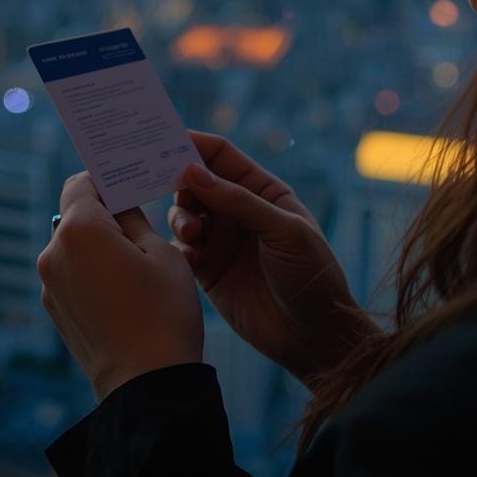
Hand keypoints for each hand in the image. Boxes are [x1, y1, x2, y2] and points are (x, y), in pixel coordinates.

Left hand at [38, 171, 204, 402]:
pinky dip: (92, 273)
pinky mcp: (54, 311)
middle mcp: (53, 253)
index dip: (105, 179)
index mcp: (80, 229)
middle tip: (141, 222)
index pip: (82, 182)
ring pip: (74, 247)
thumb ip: (133, 218)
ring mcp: (49, 285)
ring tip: (137, 265)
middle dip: (105, 214)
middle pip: (75, 215)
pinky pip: (71, 276)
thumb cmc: (163, 311)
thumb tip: (118, 204)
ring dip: (98, 246)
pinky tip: (123, 292)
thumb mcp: (161, 252)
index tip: (129, 183)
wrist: (147, 384)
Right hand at [168, 130, 380, 387]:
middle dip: (179, 182)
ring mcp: (221, 240)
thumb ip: (238, 200)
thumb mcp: (283, 231)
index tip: (164, 140)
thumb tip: (191, 171)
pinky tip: (193, 258)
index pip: (221, 156)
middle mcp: (238, 211)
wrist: (313, 335)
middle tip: (173, 189)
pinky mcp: (208, 270)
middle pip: (195, 182)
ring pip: (184, 214)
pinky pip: (181, 249)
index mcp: (262, 191)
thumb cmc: (312, 275)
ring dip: (181, 217)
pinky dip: (180, 247)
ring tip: (194, 233)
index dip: (193, 144)